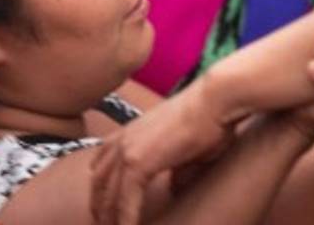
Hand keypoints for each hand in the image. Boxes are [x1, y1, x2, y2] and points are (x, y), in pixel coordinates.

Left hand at [92, 77, 233, 224]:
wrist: (215, 100)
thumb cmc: (210, 118)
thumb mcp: (186, 147)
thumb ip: (176, 168)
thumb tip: (174, 187)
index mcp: (130, 132)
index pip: (101, 165)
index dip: (102, 190)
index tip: (107, 208)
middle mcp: (122, 140)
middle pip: (98, 184)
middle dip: (100, 208)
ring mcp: (126, 151)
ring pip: (107, 197)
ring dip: (110, 218)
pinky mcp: (138, 164)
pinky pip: (125, 202)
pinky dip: (126, 220)